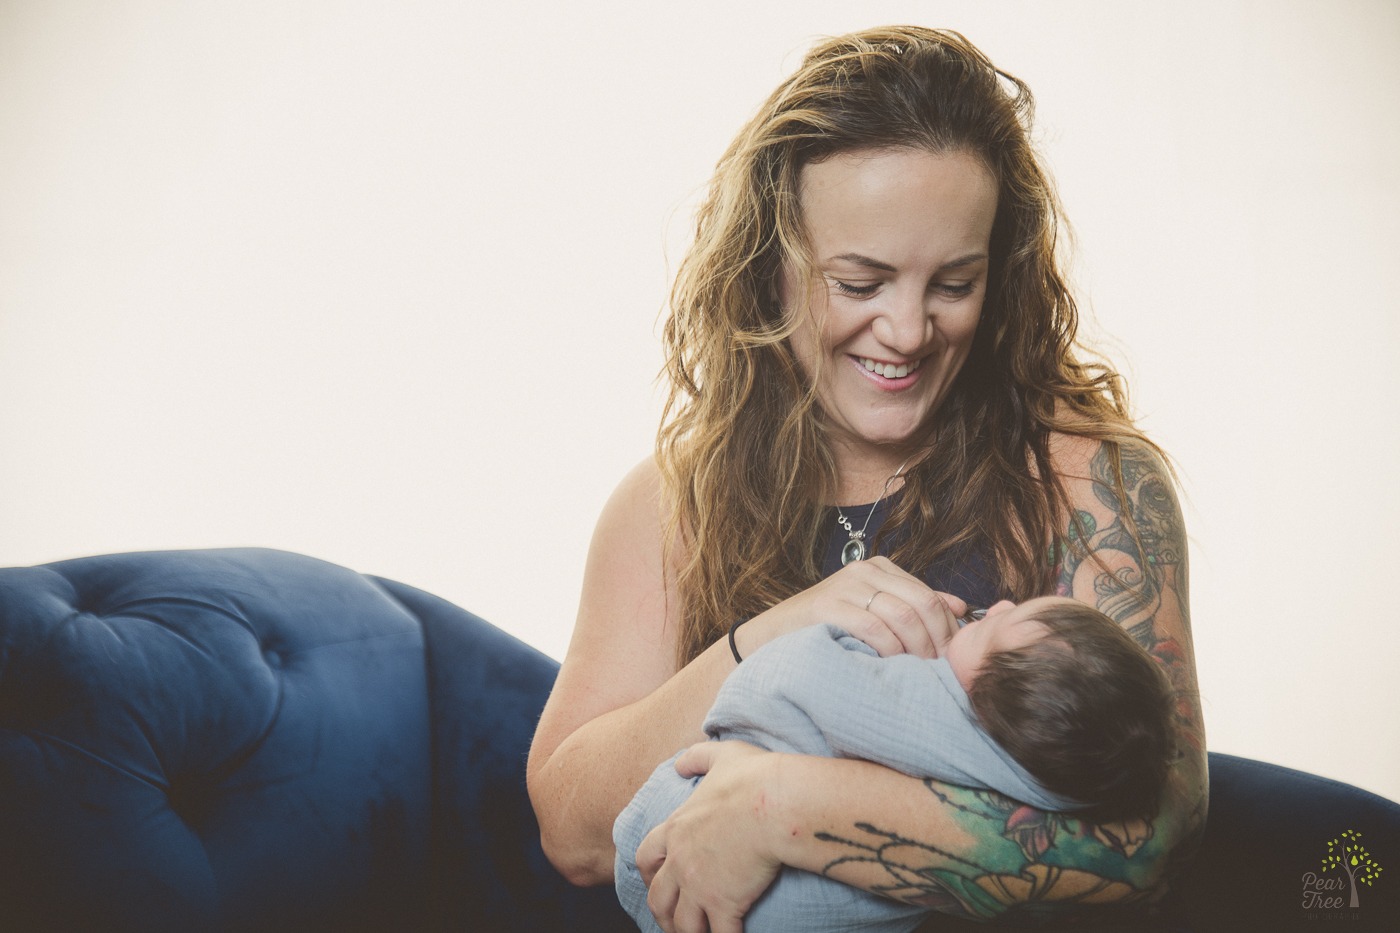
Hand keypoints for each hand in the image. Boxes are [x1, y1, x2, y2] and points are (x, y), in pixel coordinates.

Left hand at [636, 741, 782, 932]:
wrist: (774, 804)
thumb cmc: (753, 778)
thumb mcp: (721, 756)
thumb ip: (697, 757)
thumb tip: (680, 763)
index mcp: (677, 827)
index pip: (646, 856)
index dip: (649, 872)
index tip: (655, 881)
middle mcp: (681, 860)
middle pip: (658, 897)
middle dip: (663, 913)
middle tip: (673, 921)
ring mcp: (699, 885)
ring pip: (682, 923)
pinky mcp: (724, 903)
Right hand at [739, 556, 965, 658]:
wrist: (771, 638)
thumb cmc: (827, 631)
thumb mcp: (873, 613)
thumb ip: (913, 607)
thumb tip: (961, 607)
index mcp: (881, 569)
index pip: (931, 595)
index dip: (949, 629)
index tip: (955, 659)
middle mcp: (864, 571)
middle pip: (922, 604)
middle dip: (939, 641)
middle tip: (942, 671)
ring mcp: (844, 586)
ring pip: (903, 616)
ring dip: (918, 649)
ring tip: (920, 673)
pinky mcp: (826, 606)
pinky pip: (873, 628)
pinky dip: (890, 651)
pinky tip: (892, 667)